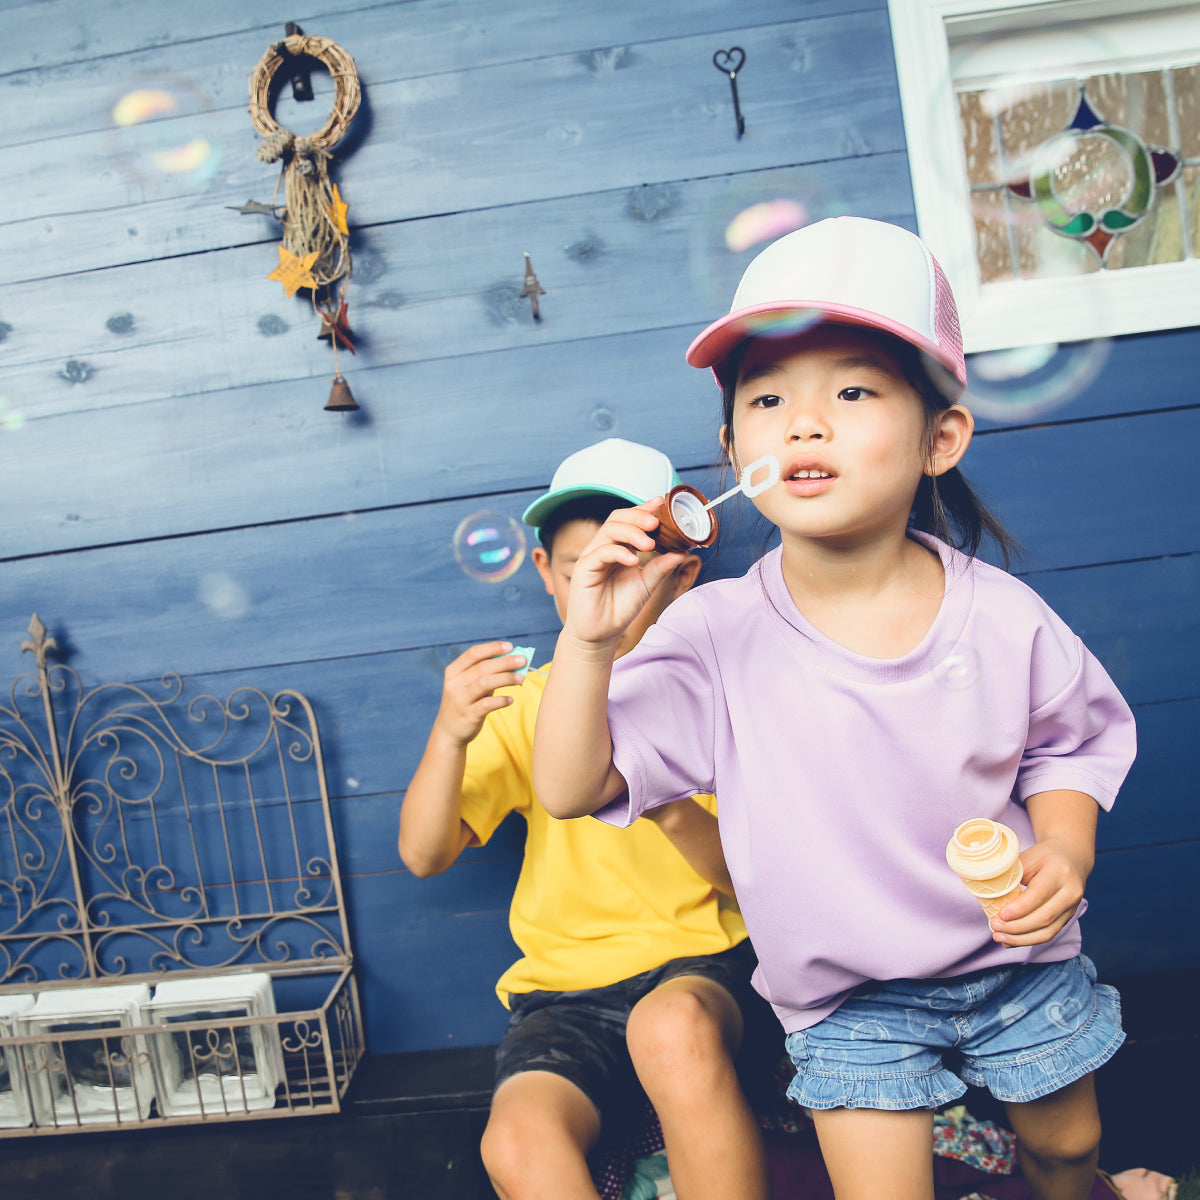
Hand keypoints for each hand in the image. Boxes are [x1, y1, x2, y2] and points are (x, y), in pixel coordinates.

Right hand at [431, 641, 527, 746]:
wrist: (448, 732)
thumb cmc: (465, 703)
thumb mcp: (469, 685)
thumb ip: (486, 674)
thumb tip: (513, 662)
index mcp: (454, 671)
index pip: (473, 653)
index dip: (492, 648)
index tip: (510, 646)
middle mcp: (454, 683)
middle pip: (482, 667)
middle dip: (505, 662)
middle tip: (523, 660)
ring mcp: (460, 699)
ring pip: (484, 683)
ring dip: (505, 678)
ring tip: (521, 678)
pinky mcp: (468, 715)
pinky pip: (487, 704)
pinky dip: (501, 700)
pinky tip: (511, 700)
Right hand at [561, 499, 686, 653]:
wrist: (602, 634)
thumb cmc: (620, 608)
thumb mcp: (647, 585)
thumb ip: (661, 567)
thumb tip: (682, 551)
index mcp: (619, 548)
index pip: (630, 521)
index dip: (644, 509)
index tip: (662, 504)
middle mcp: (604, 548)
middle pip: (617, 519)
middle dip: (638, 516)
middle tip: (656, 523)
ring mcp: (592, 557)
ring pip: (609, 531)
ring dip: (631, 533)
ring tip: (649, 544)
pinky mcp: (584, 569)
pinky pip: (600, 552)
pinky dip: (619, 553)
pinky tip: (634, 561)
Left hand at [990, 838, 1090, 946]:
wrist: (1070, 857)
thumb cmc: (1042, 857)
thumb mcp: (1026, 858)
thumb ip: (1011, 875)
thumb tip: (987, 894)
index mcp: (1059, 872)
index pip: (1038, 895)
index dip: (1019, 909)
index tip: (1000, 915)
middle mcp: (1070, 892)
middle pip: (1044, 917)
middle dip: (1017, 927)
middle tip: (995, 927)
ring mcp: (1072, 908)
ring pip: (1048, 931)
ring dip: (1021, 939)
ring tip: (999, 938)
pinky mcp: (1068, 918)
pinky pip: (1049, 934)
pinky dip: (1028, 940)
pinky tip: (1010, 941)